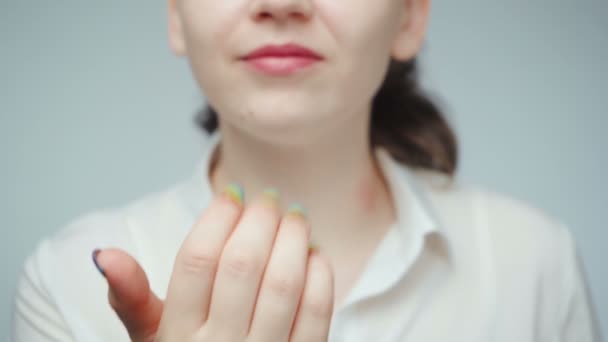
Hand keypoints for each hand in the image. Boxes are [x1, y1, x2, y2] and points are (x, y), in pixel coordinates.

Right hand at [93, 185, 334, 340]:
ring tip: (295, 216)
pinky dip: (320, 276)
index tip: (232, 193)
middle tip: (269, 198)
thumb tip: (103, 254)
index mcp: (176, 335)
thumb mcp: (151, 337)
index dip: (218, 218)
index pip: (197, 261)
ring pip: (282, 285)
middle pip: (242, 266)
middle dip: (260, 220)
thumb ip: (130, 297)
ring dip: (294, 240)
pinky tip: (314, 254)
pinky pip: (316, 314)